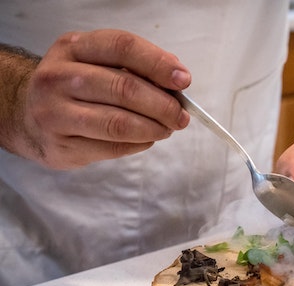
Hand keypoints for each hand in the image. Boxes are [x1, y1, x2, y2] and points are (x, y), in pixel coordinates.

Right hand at [14, 29, 190, 168]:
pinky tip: (146, 139)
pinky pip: (112, 147)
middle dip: (163, 105)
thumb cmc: (75, 87)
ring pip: (119, 123)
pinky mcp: (60, 145)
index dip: (158, 63)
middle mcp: (58, 77)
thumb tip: (177, 78)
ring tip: (167, 128)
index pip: (122, 47)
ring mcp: (54, 113)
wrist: (26, 114)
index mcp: (72, 48)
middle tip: (181, 115)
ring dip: (154, 128)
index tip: (184, 80)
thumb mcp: (96, 63)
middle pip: (124, 88)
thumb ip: (134, 66)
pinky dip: (139, 144)